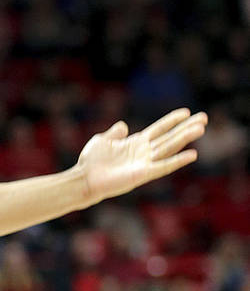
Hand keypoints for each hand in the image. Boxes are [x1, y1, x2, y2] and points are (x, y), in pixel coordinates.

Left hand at [76, 108, 206, 203]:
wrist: (84, 178)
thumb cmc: (91, 161)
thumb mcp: (102, 140)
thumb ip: (115, 133)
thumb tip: (124, 125)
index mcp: (136, 143)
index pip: (159, 129)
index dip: (172, 121)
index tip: (186, 112)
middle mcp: (144, 152)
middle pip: (169, 137)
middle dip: (186, 127)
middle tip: (204, 117)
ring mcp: (145, 162)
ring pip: (169, 148)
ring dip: (185, 138)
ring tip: (200, 128)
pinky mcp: (143, 174)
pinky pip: (164, 166)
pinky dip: (178, 160)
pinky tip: (192, 154)